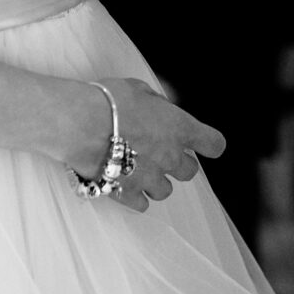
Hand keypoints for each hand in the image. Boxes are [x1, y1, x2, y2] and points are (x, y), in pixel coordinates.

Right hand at [70, 78, 224, 212]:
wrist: (80, 124)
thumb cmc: (109, 102)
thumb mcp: (138, 89)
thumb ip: (157, 102)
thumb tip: (161, 105)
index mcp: (179, 128)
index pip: (213, 143)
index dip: (209, 144)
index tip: (202, 144)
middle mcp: (170, 156)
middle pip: (190, 172)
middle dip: (178, 164)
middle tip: (161, 154)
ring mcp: (150, 179)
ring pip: (165, 191)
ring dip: (156, 182)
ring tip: (138, 169)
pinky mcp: (127, 194)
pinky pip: (141, 204)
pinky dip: (135, 196)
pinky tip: (124, 184)